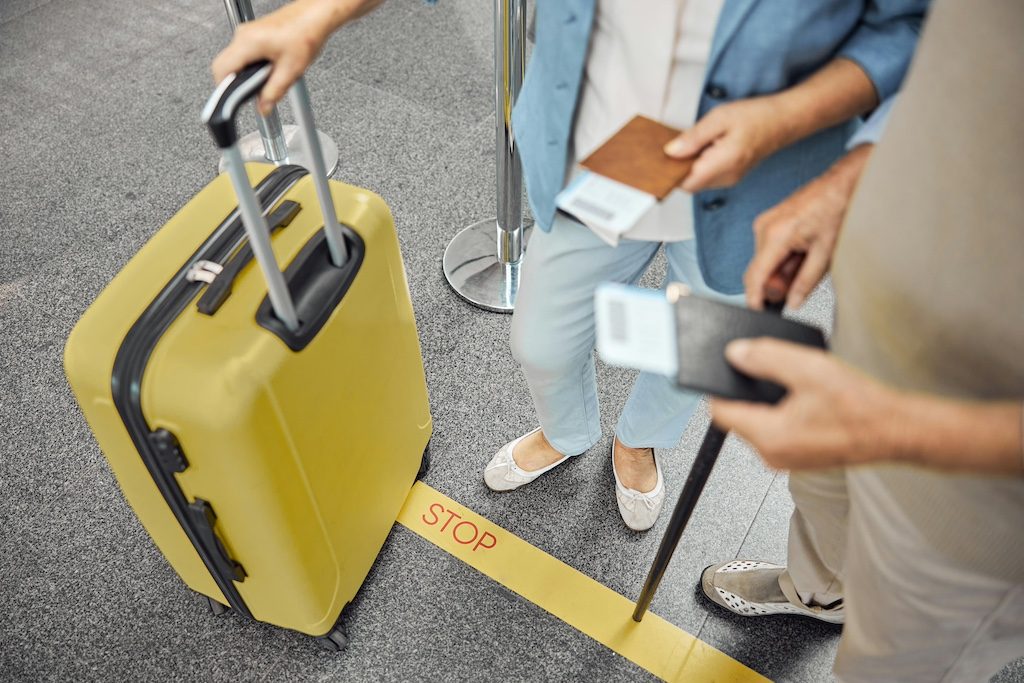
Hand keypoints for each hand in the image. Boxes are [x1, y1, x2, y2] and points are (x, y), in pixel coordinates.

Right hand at [212, 0, 381, 115]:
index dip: (225, 90)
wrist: (316, 16)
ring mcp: (247, 32)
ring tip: (267, 77)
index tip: (234, 101)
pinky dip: (251, 65)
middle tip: (254, 92)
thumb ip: (273, 93)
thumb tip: (263, 108)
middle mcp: (243, 35)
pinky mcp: (253, 33)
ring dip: (246, 73)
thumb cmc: (306, 34)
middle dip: (236, 83)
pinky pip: (243, 53)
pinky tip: (269, 68)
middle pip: (224, 65)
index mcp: (248, 42)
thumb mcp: (291, 71)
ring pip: (234, 59)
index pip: (221, 70)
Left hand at [663, 96, 793, 192]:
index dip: (668, 176)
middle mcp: (727, 177)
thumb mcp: (720, 118)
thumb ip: (694, 137)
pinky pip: (708, 175)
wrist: (785, 120)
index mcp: (723, 163)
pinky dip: (698, 164)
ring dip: (688, 166)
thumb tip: (671, 152)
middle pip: (690, 183)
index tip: (654, 167)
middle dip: (676, 170)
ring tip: (683, 145)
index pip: (685, 182)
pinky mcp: (732, 174)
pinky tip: (697, 148)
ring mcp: (730, 178)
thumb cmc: (758, 116)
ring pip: (698, 180)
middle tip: (665, 150)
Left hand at [709, 338, 900, 469]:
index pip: (721, 411)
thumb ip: (765, 357)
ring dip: (764, 401)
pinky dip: (781, 412)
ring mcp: (787, 459)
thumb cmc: (860, 406)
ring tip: (786, 381)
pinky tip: (800, 397)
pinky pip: (777, 431)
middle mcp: (773, 455)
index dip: (719, 386)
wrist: (896, 430)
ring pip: (758, 424)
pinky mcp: (800, 456)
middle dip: (744, 391)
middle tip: (759, 367)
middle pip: (738, 417)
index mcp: (769, 436)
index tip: (723, 367)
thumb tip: (735, 353)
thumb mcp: (807, 368)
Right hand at [743, 144, 872, 309]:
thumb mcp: (825, 253)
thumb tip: (793, 302)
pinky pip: (767, 250)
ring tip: (806, 260)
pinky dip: (781, 258)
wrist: (840, 185)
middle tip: (799, 284)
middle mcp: (763, 227)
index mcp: (776, 235)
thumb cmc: (836, 210)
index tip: (758, 311)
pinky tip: (801, 252)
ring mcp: (764, 223)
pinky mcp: (768, 221)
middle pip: (758, 271)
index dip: (754, 298)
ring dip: (780, 270)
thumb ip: (806, 282)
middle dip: (775, 283)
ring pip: (763, 261)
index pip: (754, 276)